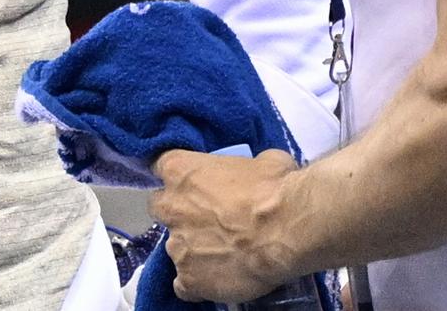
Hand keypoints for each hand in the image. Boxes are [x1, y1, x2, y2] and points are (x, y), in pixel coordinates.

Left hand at [152, 148, 305, 303]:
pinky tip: (218, 278)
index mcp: (182, 171)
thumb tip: (255, 175)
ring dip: (193, 248)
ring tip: (223, 252)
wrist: (286, 231)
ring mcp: (178, 247)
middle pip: (160, 207)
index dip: (178, 176)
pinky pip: (184, 285)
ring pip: (174, 248)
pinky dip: (197, 282)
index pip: (161, 166)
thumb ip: (245, 168)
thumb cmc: (275, 188)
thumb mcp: (264, 161)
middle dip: (178, 212)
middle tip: (207, 217)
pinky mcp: (189, 280)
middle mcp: (171, 208)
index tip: (193, 182)